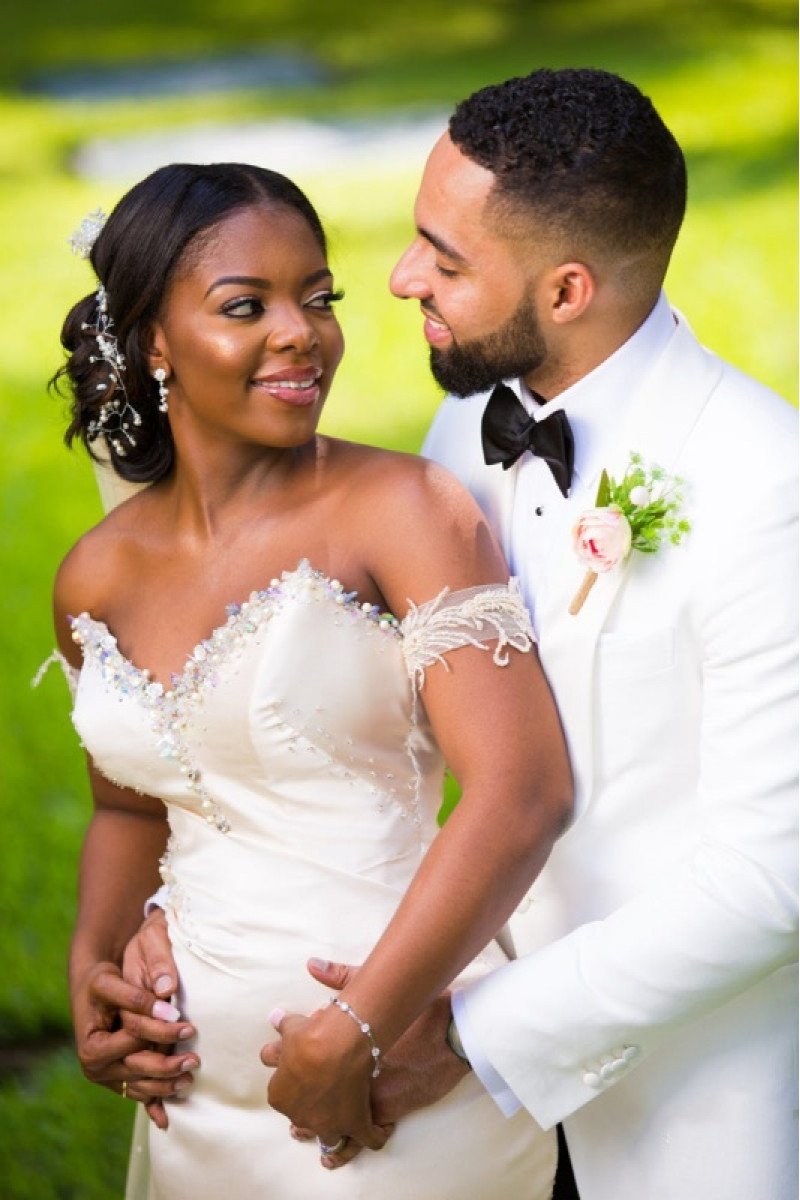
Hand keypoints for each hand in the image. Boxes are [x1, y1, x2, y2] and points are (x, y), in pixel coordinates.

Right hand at [71, 957, 197, 1130]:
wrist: (90, 991)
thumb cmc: (100, 983)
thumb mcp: (112, 983)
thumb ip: (137, 997)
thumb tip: (169, 1010)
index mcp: (91, 1048)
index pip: (134, 1041)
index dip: (161, 1033)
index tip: (188, 1027)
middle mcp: (95, 1069)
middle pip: (138, 1069)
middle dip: (168, 1065)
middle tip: (195, 1059)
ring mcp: (107, 1079)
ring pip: (141, 1087)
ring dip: (167, 1085)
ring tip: (191, 1075)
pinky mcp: (118, 1081)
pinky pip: (139, 1094)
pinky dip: (154, 1104)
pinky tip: (166, 1119)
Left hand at [261, 959, 467, 1167]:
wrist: (445, 1032)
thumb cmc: (411, 1009)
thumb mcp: (370, 990)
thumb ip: (340, 978)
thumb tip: (312, 963)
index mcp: (338, 1040)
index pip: (298, 1051)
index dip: (284, 1056)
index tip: (276, 1058)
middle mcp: (344, 1070)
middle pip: (305, 1088)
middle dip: (293, 1095)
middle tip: (286, 1101)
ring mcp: (361, 1093)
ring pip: (325, 1119)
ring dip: (311, 1124)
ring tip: (299, 1129)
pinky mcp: (382, 1110)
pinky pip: (357, 1135)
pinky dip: (345, 1143)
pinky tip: (331, 1153)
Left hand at [262, 1001, 391, 1170]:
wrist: (337, 1045)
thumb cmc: (310, 1037)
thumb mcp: (292, 1028)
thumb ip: (283, 1027)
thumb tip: (275, 1017)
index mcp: (280, 1097)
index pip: (284, 1096)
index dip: (296, 1084)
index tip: (307, 1075)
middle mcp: (300, 1118)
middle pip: (306, 1119)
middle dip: (315, 1108)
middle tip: (328, 1091)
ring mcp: (328, 1126)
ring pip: (331, 1138)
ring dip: (339, 1128)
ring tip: (348, 1116)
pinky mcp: (354, 1125)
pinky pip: (369, 1140)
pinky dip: (376, 1135)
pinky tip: (382, 1127)